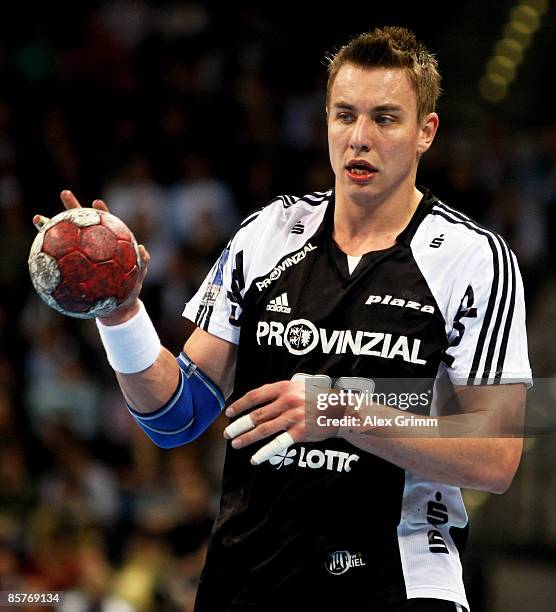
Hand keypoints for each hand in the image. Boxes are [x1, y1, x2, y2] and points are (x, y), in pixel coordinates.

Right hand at [32, 190, 149, 324]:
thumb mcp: (138, 276)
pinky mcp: (71, 270)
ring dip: (50, 228)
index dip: (101, 212)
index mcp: (108, 245)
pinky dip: (46, 257)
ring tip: (38, 218)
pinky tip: (35, 253)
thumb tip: (142, 250)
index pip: (104, 224)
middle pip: (80, 223)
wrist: (117, 307)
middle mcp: (92, 247)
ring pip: (63, 240)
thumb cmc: (129, 288)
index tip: (96, 203)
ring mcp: (79, 258)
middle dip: (72, 208)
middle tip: (65, 194)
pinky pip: (57, 264)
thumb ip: (143, 262)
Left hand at [223, 381, 340, 464]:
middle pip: (257, 414)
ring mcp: (294, 416)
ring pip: (264, 429)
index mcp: (285, 387)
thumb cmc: (317, 398)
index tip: (229, 413)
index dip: (240, 405)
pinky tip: (254, 458)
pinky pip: (278, 443)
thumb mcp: (299, 386)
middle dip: (239, 425)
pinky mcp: (300, 432)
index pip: (255, 396)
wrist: (341, 410)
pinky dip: (265, 452)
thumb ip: (280, 391)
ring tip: (235, 444)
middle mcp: (287, 401)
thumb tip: (257, 399)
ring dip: (247, 438)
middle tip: (227, 433)